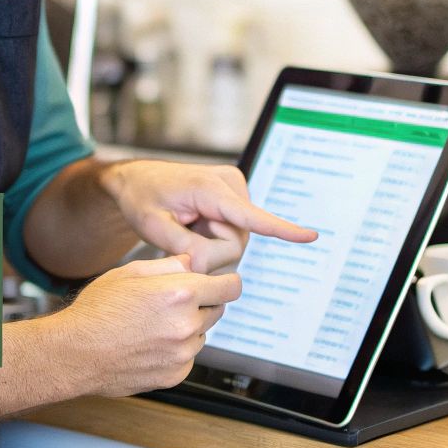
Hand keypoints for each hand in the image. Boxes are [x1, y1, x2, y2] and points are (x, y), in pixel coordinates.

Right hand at [54, 254, 241, 395]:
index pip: (231, 287)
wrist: (76, 352)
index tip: (221, 283)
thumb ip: (169, 265)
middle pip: (218, 310)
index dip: (227, 282)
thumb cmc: (98, 310)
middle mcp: (187, 324)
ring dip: (187, 328)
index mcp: (181, 293)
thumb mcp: (130, 272)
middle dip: (203, 303)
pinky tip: (149, 344)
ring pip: (201, 334)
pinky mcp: (175, 374)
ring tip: (152, 325)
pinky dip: (176, 350)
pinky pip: (188, 357)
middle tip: (171, 303)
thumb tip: (193, 262)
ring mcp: (183, 353)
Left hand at [103, 160, 317, 272]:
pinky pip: (234, 234)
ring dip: (210, 245)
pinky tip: (195, 225)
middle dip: (209, 251)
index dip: (280, 229)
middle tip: (180, 235)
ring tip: (186, 226)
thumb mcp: (153, 226)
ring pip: (237, 242)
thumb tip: (211, 268)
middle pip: (237, 242)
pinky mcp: (236, 200)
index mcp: (209, 188)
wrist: (137, 180)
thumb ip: (184, 249)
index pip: (250, 216)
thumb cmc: (141, 198)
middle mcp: (230, 185)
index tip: (311, 236)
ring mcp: (235, 190)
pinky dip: (213, 238)